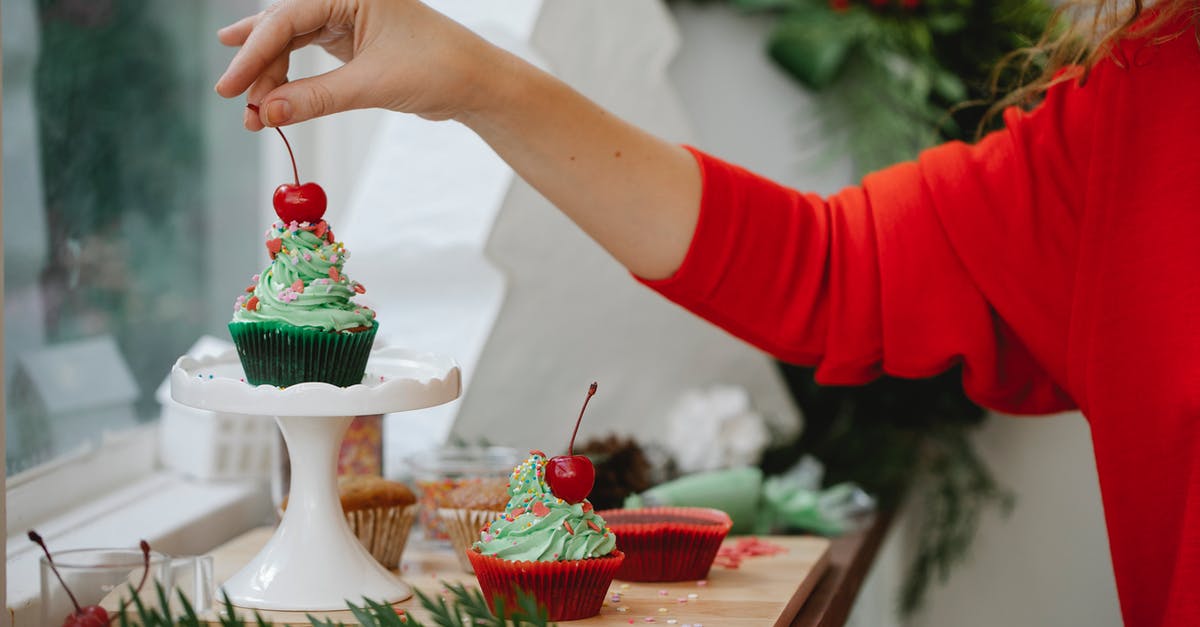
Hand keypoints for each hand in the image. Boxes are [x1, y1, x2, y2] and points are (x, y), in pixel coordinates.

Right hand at [215, 0, 499, 128]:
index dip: (254, 54)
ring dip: (271, 76)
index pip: (287, 18)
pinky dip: (288, 78)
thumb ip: (316, 98)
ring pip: (291, 42)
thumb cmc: (438, 69)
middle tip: (236, 102)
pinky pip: (307, 54)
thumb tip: (266, 114)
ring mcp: (346, 17)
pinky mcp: (351, 41)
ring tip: (251, 110)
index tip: (229, 87)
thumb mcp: (372, 84)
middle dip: (258, 67)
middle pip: (282, 27)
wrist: (476, 83)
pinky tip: (263, 88)